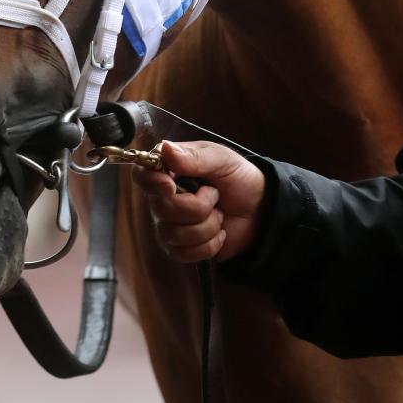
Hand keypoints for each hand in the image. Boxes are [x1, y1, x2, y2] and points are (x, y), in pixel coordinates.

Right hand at [132, 141, 265, 262]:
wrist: (260, 211)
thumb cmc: (239, 178)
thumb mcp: (223, 160)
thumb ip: (195, 157)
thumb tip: (166, 149)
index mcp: (168, 169)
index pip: (141, 175)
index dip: (152, 183)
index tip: (171, 186)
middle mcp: (162, 196)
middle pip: (161, 209)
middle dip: (197, 207)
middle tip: (215, 196)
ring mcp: (168, 223)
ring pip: (173, 234)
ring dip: (206, 227)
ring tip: (219, 215)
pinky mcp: (179, 248)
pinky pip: (183, 254)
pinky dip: (208, 246)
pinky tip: (219, 234)